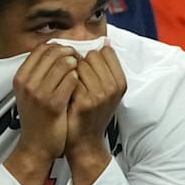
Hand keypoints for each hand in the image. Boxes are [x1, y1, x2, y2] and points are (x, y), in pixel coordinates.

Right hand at [12, 44, 80, 161]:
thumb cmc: (36, 118)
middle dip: (68, 52)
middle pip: (52, 53)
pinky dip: (78, 78)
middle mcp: (27, 83)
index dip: (56, 47)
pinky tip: (80, 83)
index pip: (39, 50)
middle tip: (76, 58)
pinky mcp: (54, 103)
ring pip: (63, 64)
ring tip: (79, 70)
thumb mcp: (28, 92)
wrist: (36, 145)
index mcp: (20, 78)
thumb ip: (37, 73)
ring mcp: (39, 93)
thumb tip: (54, 51)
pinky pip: (71, 80)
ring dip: (76, 64)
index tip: (65, 51)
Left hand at [65, 43, 125, 159]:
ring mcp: (101, 94)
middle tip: (77, 82)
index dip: (90, 58)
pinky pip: (71, 77)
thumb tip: (104, 42)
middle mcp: (114, 87)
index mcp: (121, 82)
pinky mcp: (86, 101)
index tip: (85, 71)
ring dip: (70, 72)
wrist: (83, 142)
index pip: (105, 51)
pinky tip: (65, 94)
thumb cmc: (90, 113)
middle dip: (80, 63)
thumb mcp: (105, 90)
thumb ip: (104, 67)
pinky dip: (64, 82)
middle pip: (92, 55)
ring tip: (71, 89)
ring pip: (80, 64)